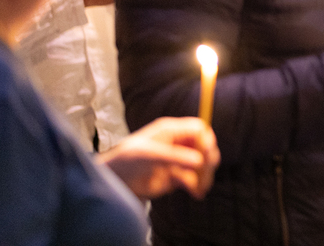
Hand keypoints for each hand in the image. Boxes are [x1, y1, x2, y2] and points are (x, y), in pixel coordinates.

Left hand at [97, 117, 219, 200]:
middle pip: (205, 146)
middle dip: (208, 159)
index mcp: (172, 131)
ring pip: (202, 165)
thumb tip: (199, 161)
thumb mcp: (149, 155)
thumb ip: (175, 157)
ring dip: (205, 176)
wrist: (115, 183)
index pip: (198, 129)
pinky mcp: (177, 177)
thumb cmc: (127, 161)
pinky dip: (198, 186)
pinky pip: (195, 179)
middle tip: (206, 171)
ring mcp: (179, 160)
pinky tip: (196, 193)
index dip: (206, 139)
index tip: (206, 154)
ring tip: (200, 188)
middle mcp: (178, 144)